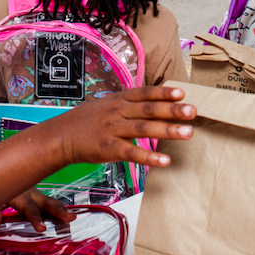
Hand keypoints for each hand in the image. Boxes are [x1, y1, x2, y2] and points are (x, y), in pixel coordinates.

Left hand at [0, 188, 74, 231]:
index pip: (28, 207)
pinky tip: (67, 215)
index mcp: (18, 193)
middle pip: (45, 201)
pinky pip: (46, 202)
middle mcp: (29, 192)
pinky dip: (57, 208)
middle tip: (71, 218)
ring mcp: (33, 192)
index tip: (43, 228)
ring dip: (61, 209)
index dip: (35, 217)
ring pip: (49, 201)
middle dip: (58, 210)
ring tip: (72, 217)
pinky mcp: (35, 195)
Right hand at [51, 86, 195, 168]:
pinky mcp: (108, 148)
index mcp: (119, 99)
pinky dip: (149, 157)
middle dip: (172, 110)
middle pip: (148, 109)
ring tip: (188, 133)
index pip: (144, 93)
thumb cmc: (88, 120)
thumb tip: (156, 102)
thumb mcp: (108, 104)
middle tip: (193, 111)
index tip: (182, 93)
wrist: (62, 135)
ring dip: (168, 131)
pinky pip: (131, 153)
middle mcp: (118, 112)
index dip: (163, 92)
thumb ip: (130, 103)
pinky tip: (165, 161)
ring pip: (144, 129)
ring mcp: (113, 129)